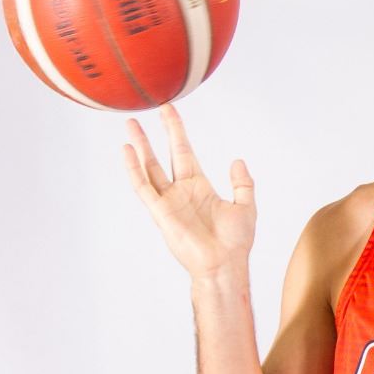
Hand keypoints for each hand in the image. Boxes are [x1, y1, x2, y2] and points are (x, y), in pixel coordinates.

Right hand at [123, 102, 255, 279]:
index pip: (184, 151)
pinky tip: (128, 151)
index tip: (169, 111)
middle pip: (164, 154)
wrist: (224, 265)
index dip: (176, 131)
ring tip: (131, 124)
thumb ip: (243, 183)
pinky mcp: (160, 213)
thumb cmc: (235, 242)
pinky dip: (134, 169)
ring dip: (140, 146)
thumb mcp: (245, 206)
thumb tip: (237, 161)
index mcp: (199, 187)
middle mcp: (181, 191)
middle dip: (158, 132)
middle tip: (150, 109)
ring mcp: (168, 201)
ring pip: (149, 167)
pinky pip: (143, 187)